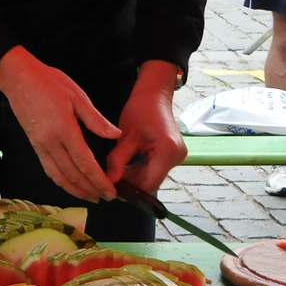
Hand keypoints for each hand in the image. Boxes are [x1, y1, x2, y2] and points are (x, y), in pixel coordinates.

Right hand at [0, 46, 121, 202]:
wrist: (18, 78)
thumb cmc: (49, 82)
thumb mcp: (77, 95)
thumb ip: (96, 119)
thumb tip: (115, 135)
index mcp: (64, 129)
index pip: (84, 162)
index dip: (99, 180)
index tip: (111, 190)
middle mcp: (50, 142)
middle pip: (72, 174)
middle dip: (90, 189)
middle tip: (107, 197)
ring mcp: (40, 145)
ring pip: (58, 176)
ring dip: (76, 190)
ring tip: (91, 197)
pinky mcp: (34, 145)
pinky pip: (49, 169)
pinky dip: (61, 181)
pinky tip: (71, 184)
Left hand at [103, 61, 187, 193]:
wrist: (154, 95)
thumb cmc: (140, 109)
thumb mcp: (125, 137)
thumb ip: (118, 161)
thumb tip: (109, 181)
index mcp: (167, 152)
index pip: (149, 184)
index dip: (130, 189)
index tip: (112, 189)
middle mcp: (176, 157)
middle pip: (151, 181)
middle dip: (130, 182)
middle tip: (110, 179)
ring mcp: (176, 156)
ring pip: (151, 176)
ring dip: (133, 175)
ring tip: (115, 168)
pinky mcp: (172, 154)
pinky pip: (154, 168)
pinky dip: (139, 168)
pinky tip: (126, 162)